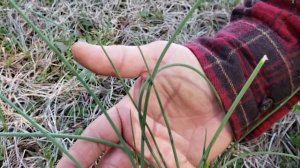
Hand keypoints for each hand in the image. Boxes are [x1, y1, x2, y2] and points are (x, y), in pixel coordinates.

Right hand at [57, 41, 232, 166]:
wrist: (226, 84)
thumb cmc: (186, 68)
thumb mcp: (150, 59)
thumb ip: (116, 60)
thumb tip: (76, 49)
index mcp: (128, 114)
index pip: (96, 137)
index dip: (77, 155)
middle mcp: (139, 136)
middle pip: (111, 163)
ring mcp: (159, 151)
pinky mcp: (181, 163)